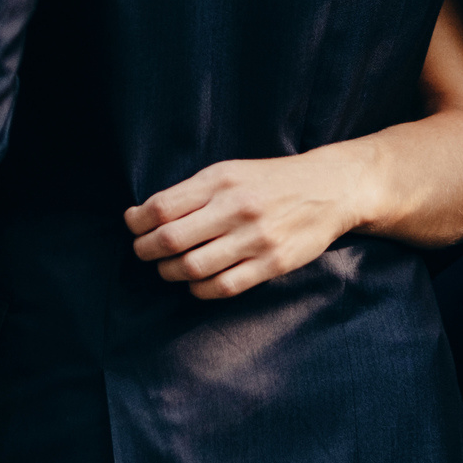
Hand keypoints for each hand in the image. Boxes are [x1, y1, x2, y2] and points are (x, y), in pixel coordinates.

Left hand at [124, 148, 374, 299]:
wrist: (329, 188)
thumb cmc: (270, 180)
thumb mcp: (231, 172)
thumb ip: (193, 192)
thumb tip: (146, 215)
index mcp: (220, 181)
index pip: (161, 207)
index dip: (137, 221)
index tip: (133, 225)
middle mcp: (236, 208)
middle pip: (170, 240)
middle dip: (145, 251)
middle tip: (143, 252)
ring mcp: (255, 238)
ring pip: (192, 267)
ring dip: (169, 273)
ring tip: (168, 268)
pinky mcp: (272, 263)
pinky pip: (223, 287)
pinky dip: (199, 290)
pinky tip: (195, 284)